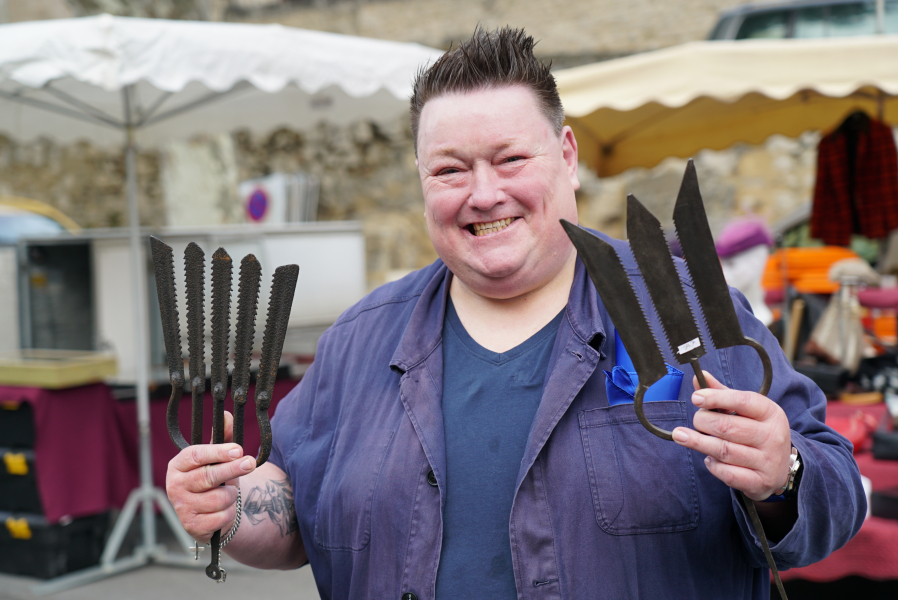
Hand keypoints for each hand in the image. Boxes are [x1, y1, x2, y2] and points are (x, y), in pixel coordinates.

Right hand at [166, 411, 256, 540]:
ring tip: (229, 493)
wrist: (209, 514)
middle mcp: (175, 485)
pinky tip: (224, 510)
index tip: (238, 450)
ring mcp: (182, 507)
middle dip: (232, 469)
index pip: (195, 455)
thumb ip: (223, 437)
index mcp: (178, 465)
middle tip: (250, 463)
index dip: (218, 452)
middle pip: (207, 476)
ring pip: (218, 498)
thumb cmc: (212, 480)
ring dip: (231, 495)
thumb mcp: (217, 458)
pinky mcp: (191, 526)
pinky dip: (229, 513)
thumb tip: (227, 416)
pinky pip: (221, 517)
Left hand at [671, 371, 791, 501]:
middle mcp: (772, 436)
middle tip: (696, 421)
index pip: (742, 400)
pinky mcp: (759, 482)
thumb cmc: (757, 432)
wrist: (781, 469)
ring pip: (724, 451)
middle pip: (727, 427)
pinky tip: (707, 458)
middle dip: (703, 422)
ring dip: (699, 443)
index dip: (716, 398)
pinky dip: (712, 465)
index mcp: (771, 413)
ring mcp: (768, 461)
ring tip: (683, 437)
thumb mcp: (747, 410)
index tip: (696, 398)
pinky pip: (728, 473)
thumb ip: (722, 394)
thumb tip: (699, 377)